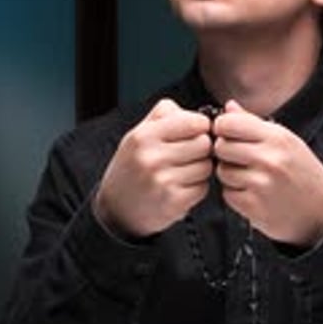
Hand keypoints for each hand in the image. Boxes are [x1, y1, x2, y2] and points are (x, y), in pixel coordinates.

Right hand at [94, 99, 212, 236]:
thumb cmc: (133, 166)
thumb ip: (164, 115)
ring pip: (206, 167)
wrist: (116, 208)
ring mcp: (162, 181)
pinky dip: (196, 188)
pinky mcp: (173, 202)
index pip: (194, 122)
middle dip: (202, 149)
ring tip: (182, 172)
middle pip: (204, 144)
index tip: (195, 132)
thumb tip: (199, 114)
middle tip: (189, 155)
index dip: (201, 126)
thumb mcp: (138, 134)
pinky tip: (180, 188)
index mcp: (144, 136)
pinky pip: (203, 188)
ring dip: (200, 170)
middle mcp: (152, 157)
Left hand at [213, 100, 322, 246]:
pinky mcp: (254, 206)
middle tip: (239, 158)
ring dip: (230, 175)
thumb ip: (254, 123)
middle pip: (221, 147)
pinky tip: (252, 193)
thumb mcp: (287, 141)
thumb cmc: (304, 174)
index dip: (223, 128)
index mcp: (277, 137)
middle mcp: (269, 159)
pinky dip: (235, 194)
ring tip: (249, 177)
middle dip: (225, 152)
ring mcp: (261, 184)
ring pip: (222, 171)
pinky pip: (227, 194)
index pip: (229, 122)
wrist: (322, 212)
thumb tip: (230, 107)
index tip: (228, 134)